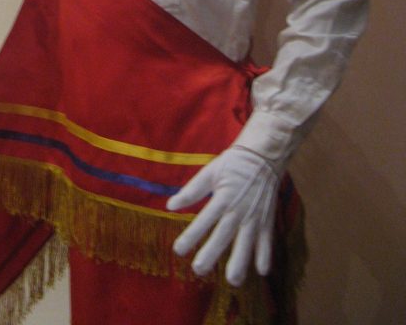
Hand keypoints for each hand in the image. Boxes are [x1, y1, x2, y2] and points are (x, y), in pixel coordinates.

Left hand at [166, 146, 279, 285]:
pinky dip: (265, 255)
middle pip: (224, 235)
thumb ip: (191, 191)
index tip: (178, 250)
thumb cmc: (232, 164)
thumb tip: (170, 205)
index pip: (204, 220)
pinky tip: (261, 272)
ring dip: (240, 261)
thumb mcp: (209, 172)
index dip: (191, 235)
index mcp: (222, 197)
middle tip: (199, 270)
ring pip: (247, 243)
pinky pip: (267, 241)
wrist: (263, 156)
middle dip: (211, 253)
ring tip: (233, 280)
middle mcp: (238, 210)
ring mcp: (255, 217)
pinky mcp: (267, 220)